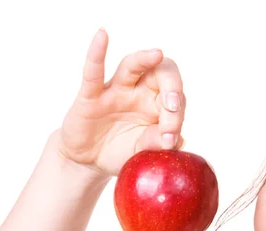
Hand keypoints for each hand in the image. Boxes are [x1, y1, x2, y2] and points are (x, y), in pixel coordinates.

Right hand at [56, 28, 185, 177]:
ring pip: (132, 66)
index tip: (170, 138)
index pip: (175, 100)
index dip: (177, 117)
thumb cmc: (121, 151)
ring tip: (157, 54)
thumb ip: (155, 144)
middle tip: (172, 107)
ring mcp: (116, 91)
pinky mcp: (91, 96)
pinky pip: (93, 72)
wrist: (89, 160)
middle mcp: (140, 92)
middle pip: (161, 74)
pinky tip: (102, 35)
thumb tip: (175, 140)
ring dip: (145, 60)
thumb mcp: (140, 152)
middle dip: (171, 88)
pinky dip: (96, 53)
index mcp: (158, 105)